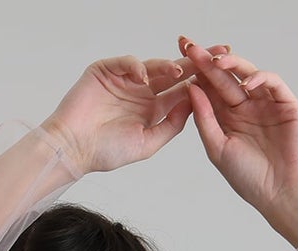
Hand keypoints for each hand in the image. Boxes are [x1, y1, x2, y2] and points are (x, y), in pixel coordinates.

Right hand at [42, 50, 228, 175]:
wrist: (73, 148)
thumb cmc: (105, 152)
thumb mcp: (147, 144)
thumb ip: (171, 125)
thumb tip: (194, 106)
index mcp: (153, 109)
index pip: (182, 91)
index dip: (202, 83)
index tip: (224, 78)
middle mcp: (142, 91)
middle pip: (173, 72)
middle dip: (196, 62)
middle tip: (218, 52)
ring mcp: (124, 79)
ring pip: (152, 66)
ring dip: (167, 65)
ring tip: (179, 69)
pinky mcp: (106, 70)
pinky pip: (126, 63)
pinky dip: (136, 66)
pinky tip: (143, 77)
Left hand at [177, 38, 297, 222]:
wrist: (279, 194)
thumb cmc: (248, 178)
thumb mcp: (217, 148)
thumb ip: (204, 118)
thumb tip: (190, 88)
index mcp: (226, 118)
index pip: (209, 89)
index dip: (195, 72)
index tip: (177, 57)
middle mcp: (244, 107)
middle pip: (224, 77)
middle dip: (207, 61)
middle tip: (191, 46)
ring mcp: (265, 103)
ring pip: (247, 74)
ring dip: (232, 64)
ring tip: (216, 60)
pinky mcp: (285, 104)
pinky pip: (272, 83)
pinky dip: (259, 78)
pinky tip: (246, 82)